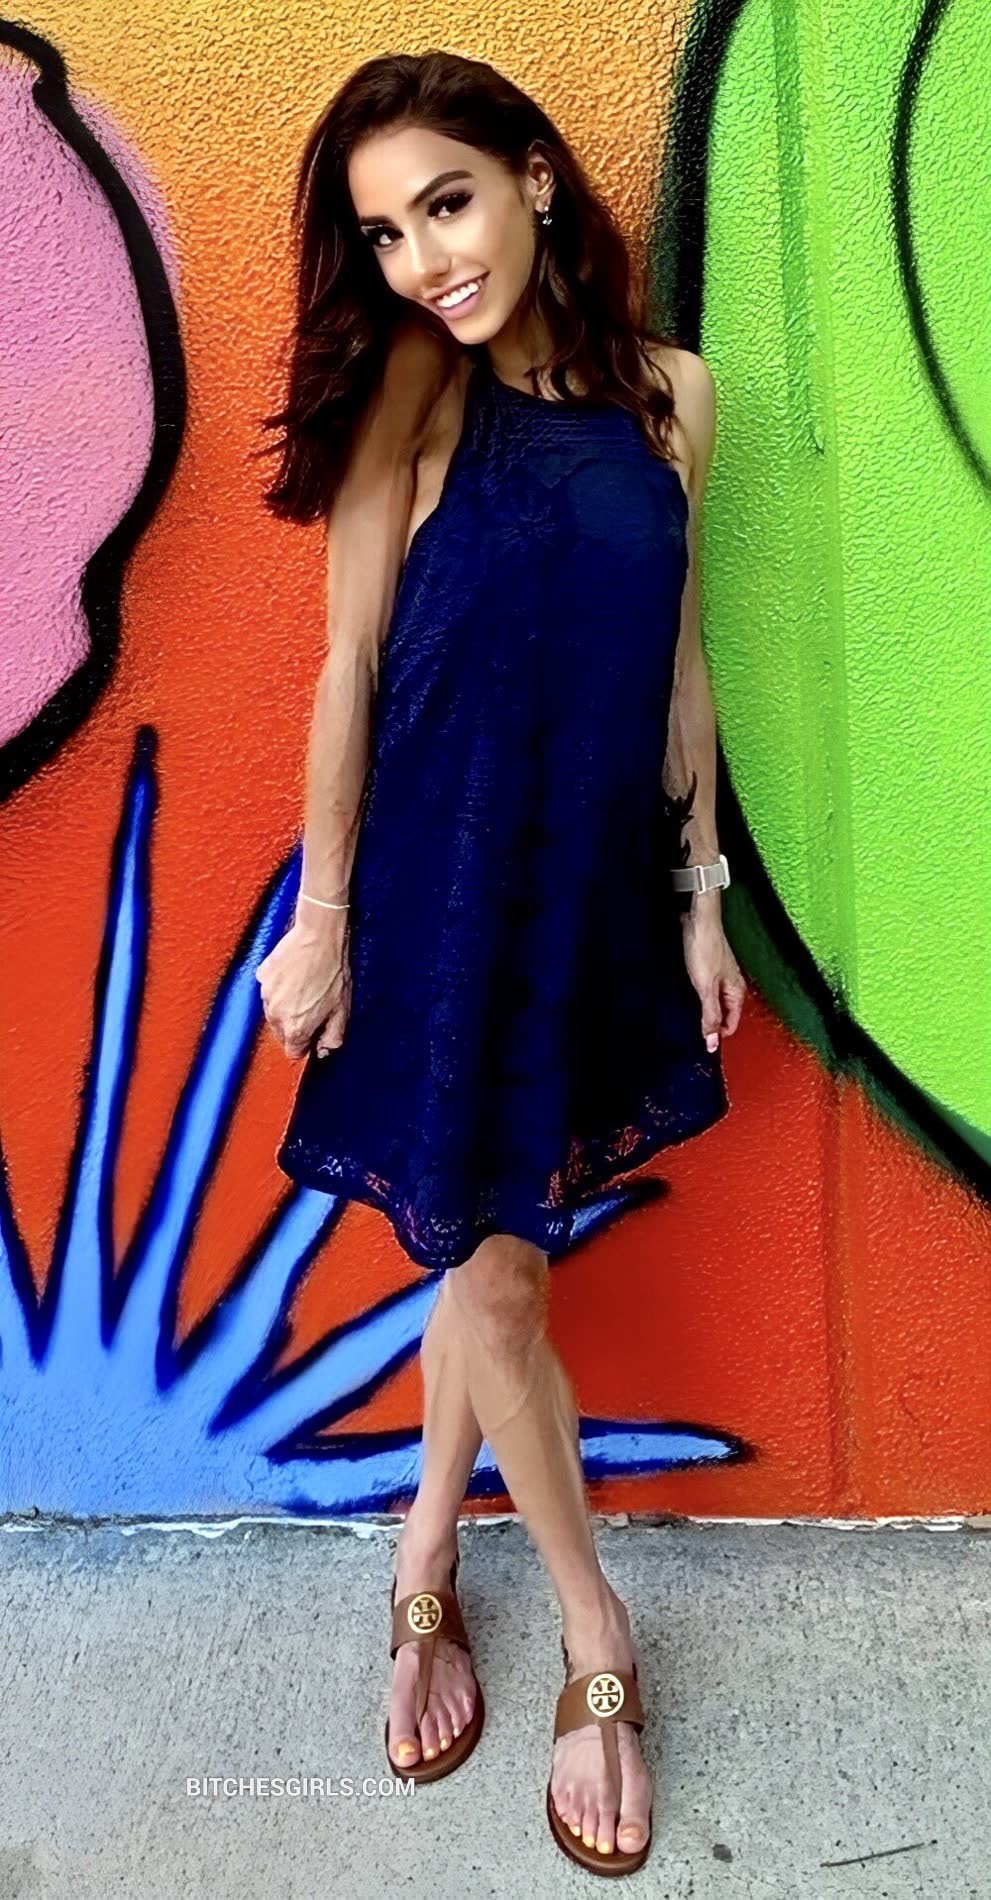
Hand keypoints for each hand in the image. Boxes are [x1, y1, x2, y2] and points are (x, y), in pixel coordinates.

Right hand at [255, 915, 351, 1059]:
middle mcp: (275, 1015)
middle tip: (312, 1007)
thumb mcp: (342, 1009)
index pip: (293, 1051)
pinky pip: (269, 991)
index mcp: (295, 1028)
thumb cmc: (333, 971)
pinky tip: (294, 976)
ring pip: (273, 1013)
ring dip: (285, 1007)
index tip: (313, 1031)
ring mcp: (265, 995)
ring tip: (304, 988)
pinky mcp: (262, 976)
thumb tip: (325, 1049)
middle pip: (281, 1033)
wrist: (319, 936)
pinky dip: (278, 988)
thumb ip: (333, 1036)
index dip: (305, 1043)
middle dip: (295, 1026)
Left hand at [680, 900, 746, 1052]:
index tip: (701, 1044)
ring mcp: (723, 977)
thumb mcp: (705, 988)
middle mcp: (734, 987)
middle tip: (692, 1032)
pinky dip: (701, 999)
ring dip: (705, 1012)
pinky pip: (710, 992)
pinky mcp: (712, 969)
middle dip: (711, 1026)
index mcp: (737, 993)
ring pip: (717, 1004)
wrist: (699, 920)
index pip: (731, 1026)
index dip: (716, 1036)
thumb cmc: (704, 948)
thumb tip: (713, 1044)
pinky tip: (690, 998)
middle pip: (725, 1016)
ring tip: (690, 1017)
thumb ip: (710, 1016)